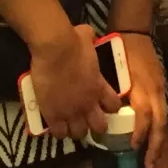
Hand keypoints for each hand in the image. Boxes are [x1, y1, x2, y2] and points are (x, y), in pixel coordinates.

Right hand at [28, 22, 118, 142]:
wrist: (55, 49)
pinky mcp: (53, 115)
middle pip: (99, 127)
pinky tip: (55, 126)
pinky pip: (59, 133)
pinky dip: (58, 132)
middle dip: (95, 126)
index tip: (104, 105)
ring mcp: (71, 111)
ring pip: (78, 134)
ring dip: (75, 130)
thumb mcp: (87, 37)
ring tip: (69, 125)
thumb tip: (88, 33)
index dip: (110, 107)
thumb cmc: (72, 40)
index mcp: (99, 85)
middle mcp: (88, 103)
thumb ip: (90, 39)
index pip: (113, 105)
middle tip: (88, 121)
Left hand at [121, 32, 167, 167]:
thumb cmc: (120, 48)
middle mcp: (155, 89)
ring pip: (164, 118)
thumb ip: (112, 92)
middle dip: (155, 144)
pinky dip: (159, 128)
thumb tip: (104, 114)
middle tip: (148, 164)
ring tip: (153, 158)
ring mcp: (161, 88)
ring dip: (159, 139)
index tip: (132, 146)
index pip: (145, 114)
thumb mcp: (114, 69)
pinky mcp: (161, 87)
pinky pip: (162, 112)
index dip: (140, 132)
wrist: (135, 29)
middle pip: (160, 122)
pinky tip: (154, 140)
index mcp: (143, 85)